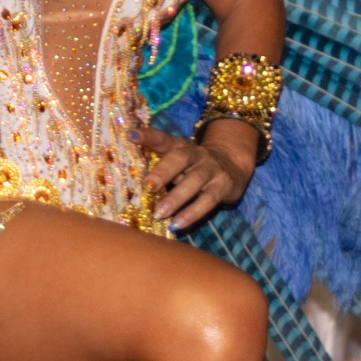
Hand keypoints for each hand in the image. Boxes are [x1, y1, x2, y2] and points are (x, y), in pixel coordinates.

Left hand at [142, 121, 257, 229]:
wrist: (232, 164)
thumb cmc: (193, 165)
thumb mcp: (177, 159)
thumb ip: (157, 164)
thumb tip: (127, 178)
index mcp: (180, 146)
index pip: (162, 139)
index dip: (148, 136)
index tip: (131, 135)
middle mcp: (196, 155)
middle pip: (180, 158)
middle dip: (164, 171)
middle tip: (148, 185)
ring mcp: (211, 170)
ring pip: (194, 181)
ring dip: (175, 198)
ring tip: (158, 214)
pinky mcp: (222, 187)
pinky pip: (207, 201)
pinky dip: (192, 214)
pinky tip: (177, 225)